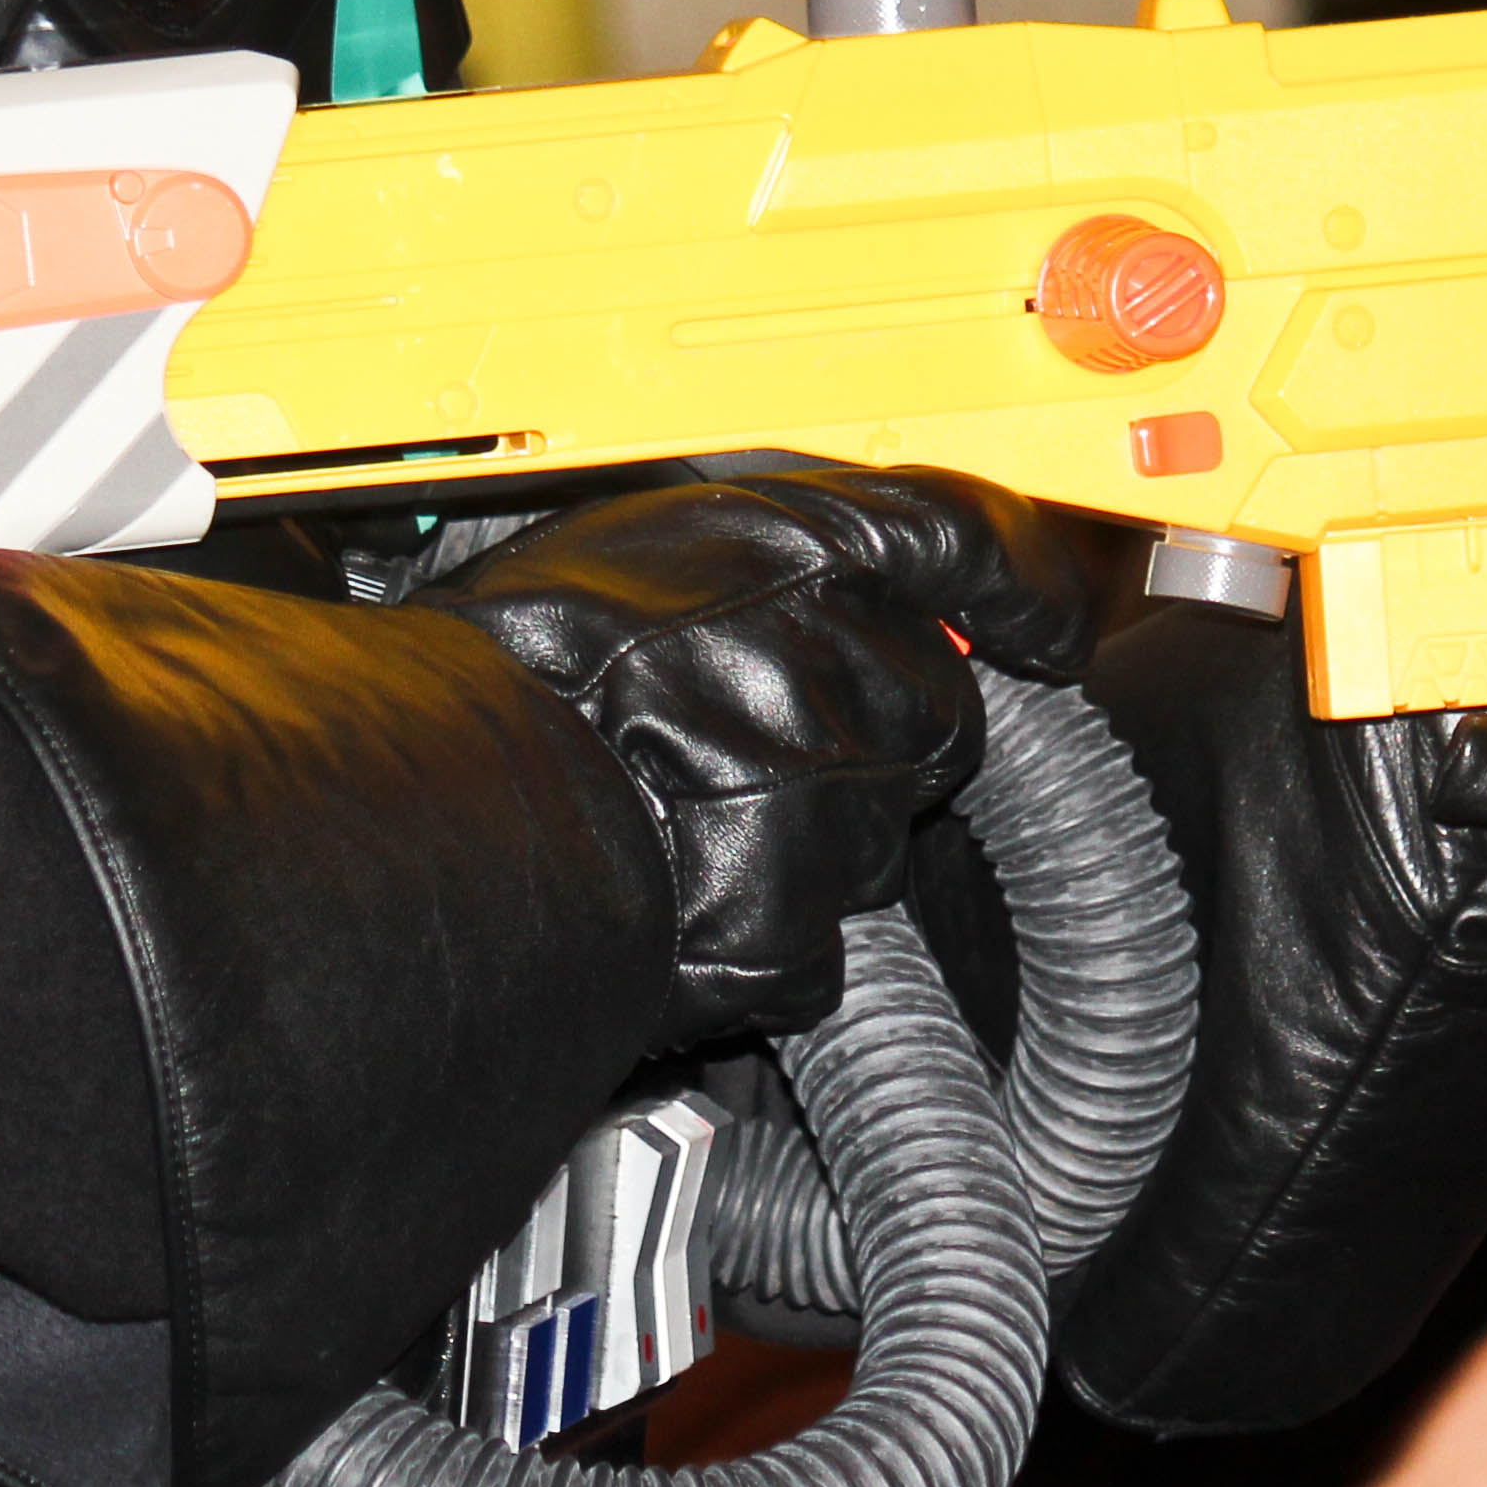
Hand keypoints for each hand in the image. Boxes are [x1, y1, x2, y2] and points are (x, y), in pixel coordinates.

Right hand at [420, 470, 1107, 1040]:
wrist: (443, 810)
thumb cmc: (504, 673)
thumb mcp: (628, 541)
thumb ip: (755, 558)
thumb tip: (835, 572)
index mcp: (796, 551)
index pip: (965, 545)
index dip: (1020, 587)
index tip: (1044, 626)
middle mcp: (837, 669)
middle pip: (934, 715)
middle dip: (871, 736)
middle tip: (749, 737)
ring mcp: (829, 803)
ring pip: (874, 835)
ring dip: (807, 834)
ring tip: (680, 814)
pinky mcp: (797, 924)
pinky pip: (817, 944)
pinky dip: (761, 932)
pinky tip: (677, 892)